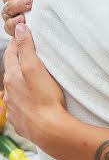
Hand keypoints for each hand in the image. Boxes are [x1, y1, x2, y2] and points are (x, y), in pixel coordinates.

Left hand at [3, 24, 65, 146]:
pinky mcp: (21, 120)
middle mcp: (8, 92)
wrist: (49, 131)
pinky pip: (20, 105)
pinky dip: (25, 99)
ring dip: (22, 81)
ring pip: (15, 89)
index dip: (18, 42)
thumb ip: (26, 48)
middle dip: (19, 61)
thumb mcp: (35, 68)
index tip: (24, 33)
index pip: (11, 53)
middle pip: (12, 71)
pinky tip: (33, 100)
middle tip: (31, 53)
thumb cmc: (45, 99)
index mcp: (11, 77)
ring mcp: (14, 107)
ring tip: (34, 78)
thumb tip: (19, 29)